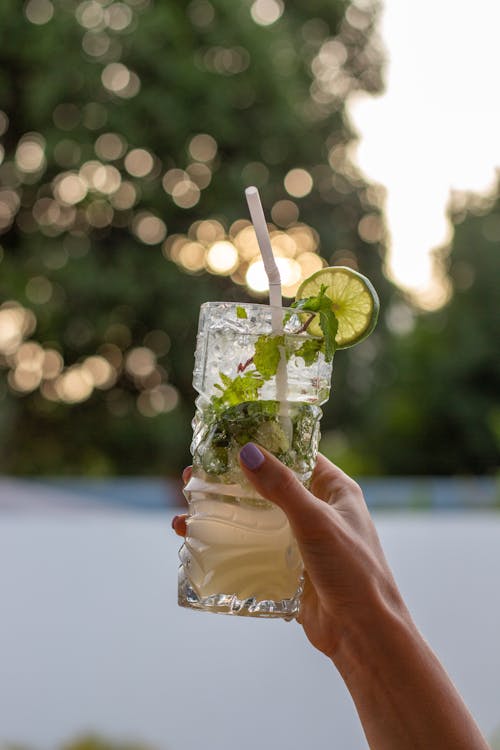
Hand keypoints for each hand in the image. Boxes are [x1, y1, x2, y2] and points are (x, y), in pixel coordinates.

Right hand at [173, 446, 405, 658]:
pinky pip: (253, 551)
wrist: (363, 634)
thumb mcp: (316, 521)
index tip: (226, 439)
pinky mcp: (287, 570)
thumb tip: (247, 451)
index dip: (264, 445)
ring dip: (222, 515)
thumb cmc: (352, 570)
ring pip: (255, 520)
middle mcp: (317, 511)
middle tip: (193, 477)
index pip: (296, 455)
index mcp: (334, 490)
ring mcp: (301, 542)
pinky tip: (198, 545)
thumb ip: (282, 487)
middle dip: (230, 482)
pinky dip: (228, 546)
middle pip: (267, 487)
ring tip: (185, 513)